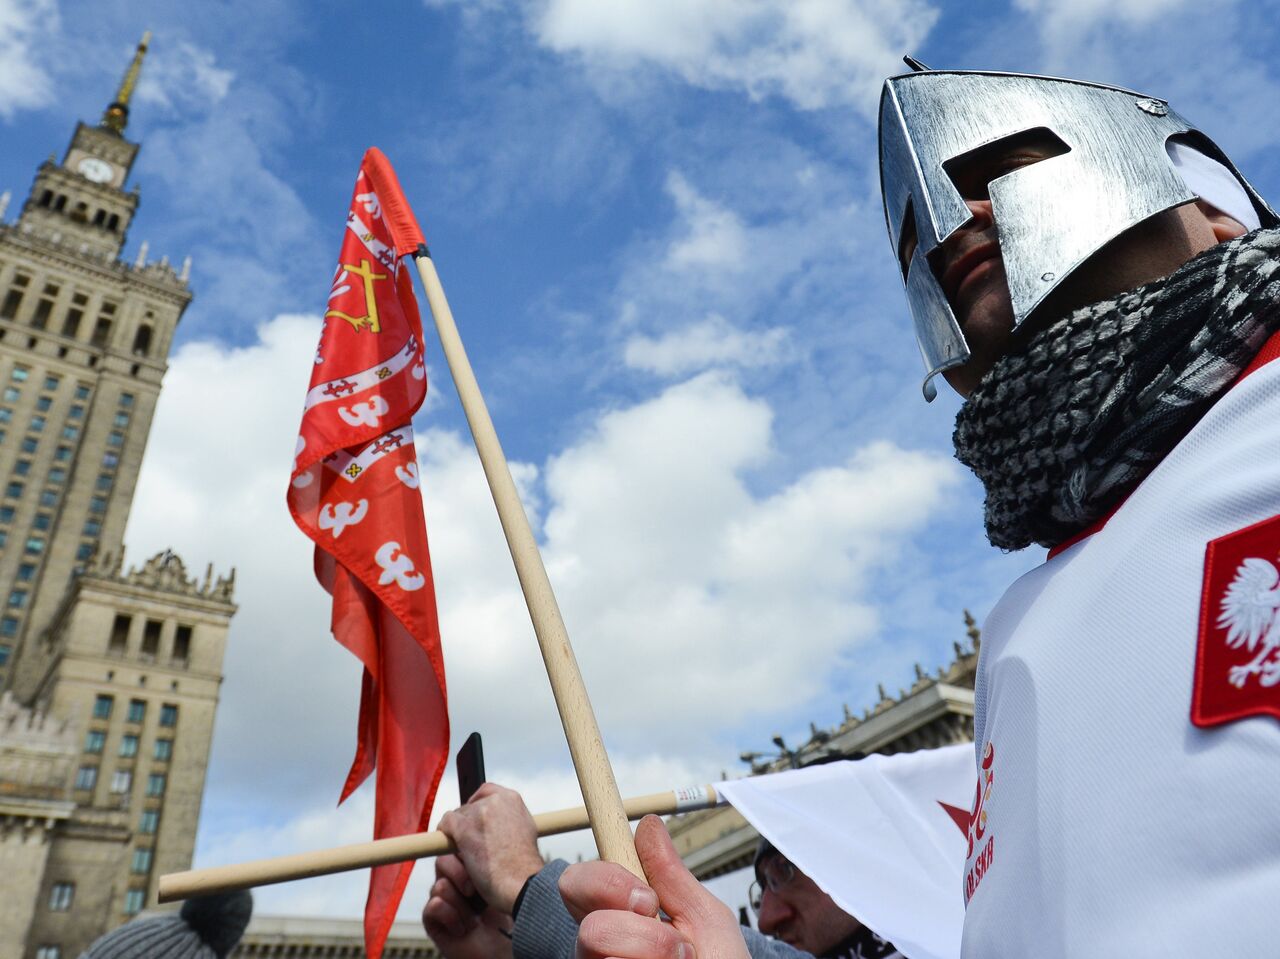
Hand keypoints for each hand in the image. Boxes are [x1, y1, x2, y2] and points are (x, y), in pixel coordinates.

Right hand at [423, 853, 513, 958]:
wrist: (506, 945)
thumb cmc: (506, 912)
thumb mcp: (498, 875)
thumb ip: (485, 852)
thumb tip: (478, 831)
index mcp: (470, 865)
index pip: (453, 846)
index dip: (462, 854)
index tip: (478, 866)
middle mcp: (454, 881)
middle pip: (442, 861)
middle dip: (461, 875)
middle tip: (475, 891)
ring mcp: (443, 900)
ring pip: (440, 884)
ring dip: (462, 903)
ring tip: (475, 918)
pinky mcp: (433, 920)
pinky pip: (433, 905)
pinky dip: (452, 916)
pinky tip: (464, 927)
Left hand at [437, 782, 545, 913]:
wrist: (522, 882)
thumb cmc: (523, 866)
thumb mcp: (525, 831)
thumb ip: (509, 820)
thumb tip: (495, 822)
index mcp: (512, 799)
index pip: (486, 792)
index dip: (477, 805)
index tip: (474, 819)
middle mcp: (496, 801)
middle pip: (469, 807)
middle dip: (467, 824)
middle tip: (470, 844)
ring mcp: (479, 813)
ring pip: (457, 816)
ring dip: (457, 834)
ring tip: (466, 854)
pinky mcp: (465, 828)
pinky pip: (446, 824)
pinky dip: (445, 836)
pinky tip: (449, 849)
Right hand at [561, 816, 750, 958]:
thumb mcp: (705, 921)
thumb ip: (672, 876)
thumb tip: (649, 825)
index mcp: (622, 918)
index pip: (578, 884)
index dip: (604, 880)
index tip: (648, 895)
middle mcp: (603, 951)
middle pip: (582, 917)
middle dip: (632, 924)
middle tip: (672, 942)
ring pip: (595, 946)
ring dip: (651, 953)